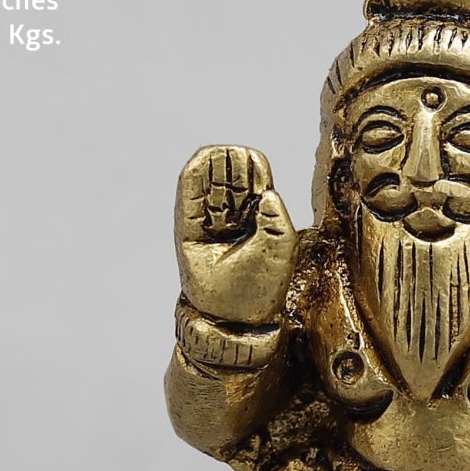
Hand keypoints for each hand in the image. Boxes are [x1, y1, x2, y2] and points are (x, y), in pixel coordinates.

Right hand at [175, 145, 296, 323]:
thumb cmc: (260, 288)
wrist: (233, 318)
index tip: (254, 157)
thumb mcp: (280, 248)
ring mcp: (210, 227)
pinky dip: (192, 183)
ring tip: (217, 152)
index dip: (253, 172)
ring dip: (213, 170)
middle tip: (235, 152)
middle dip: (233, 168)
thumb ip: (277, 218)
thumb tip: (269, 193)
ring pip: (210, 190)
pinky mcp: (189, 234)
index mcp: (258, 225)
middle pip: (231, 185)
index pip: (253, 190)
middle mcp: (233, 224)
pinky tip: (197, 164)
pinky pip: (189, 203)